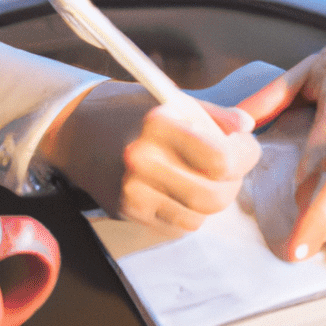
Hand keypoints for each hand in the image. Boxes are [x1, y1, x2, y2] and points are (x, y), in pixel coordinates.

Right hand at [39, 81, 260, 235]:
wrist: (77, 129)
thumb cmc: (131, 109)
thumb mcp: (174, 98)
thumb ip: (215, 114)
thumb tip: (248, 127)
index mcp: (159, 123)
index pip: (221, 158)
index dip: (245, 155)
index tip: (246, 148)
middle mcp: (143, 159)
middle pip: (215, 195)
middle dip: (233, 183)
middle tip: (231, 168)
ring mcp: (132, 190)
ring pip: (199, 216)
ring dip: (212, 200)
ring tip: (206, 177)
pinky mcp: (126, 211)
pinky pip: (177, 226)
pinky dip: (189, 211)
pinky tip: (182, 189)